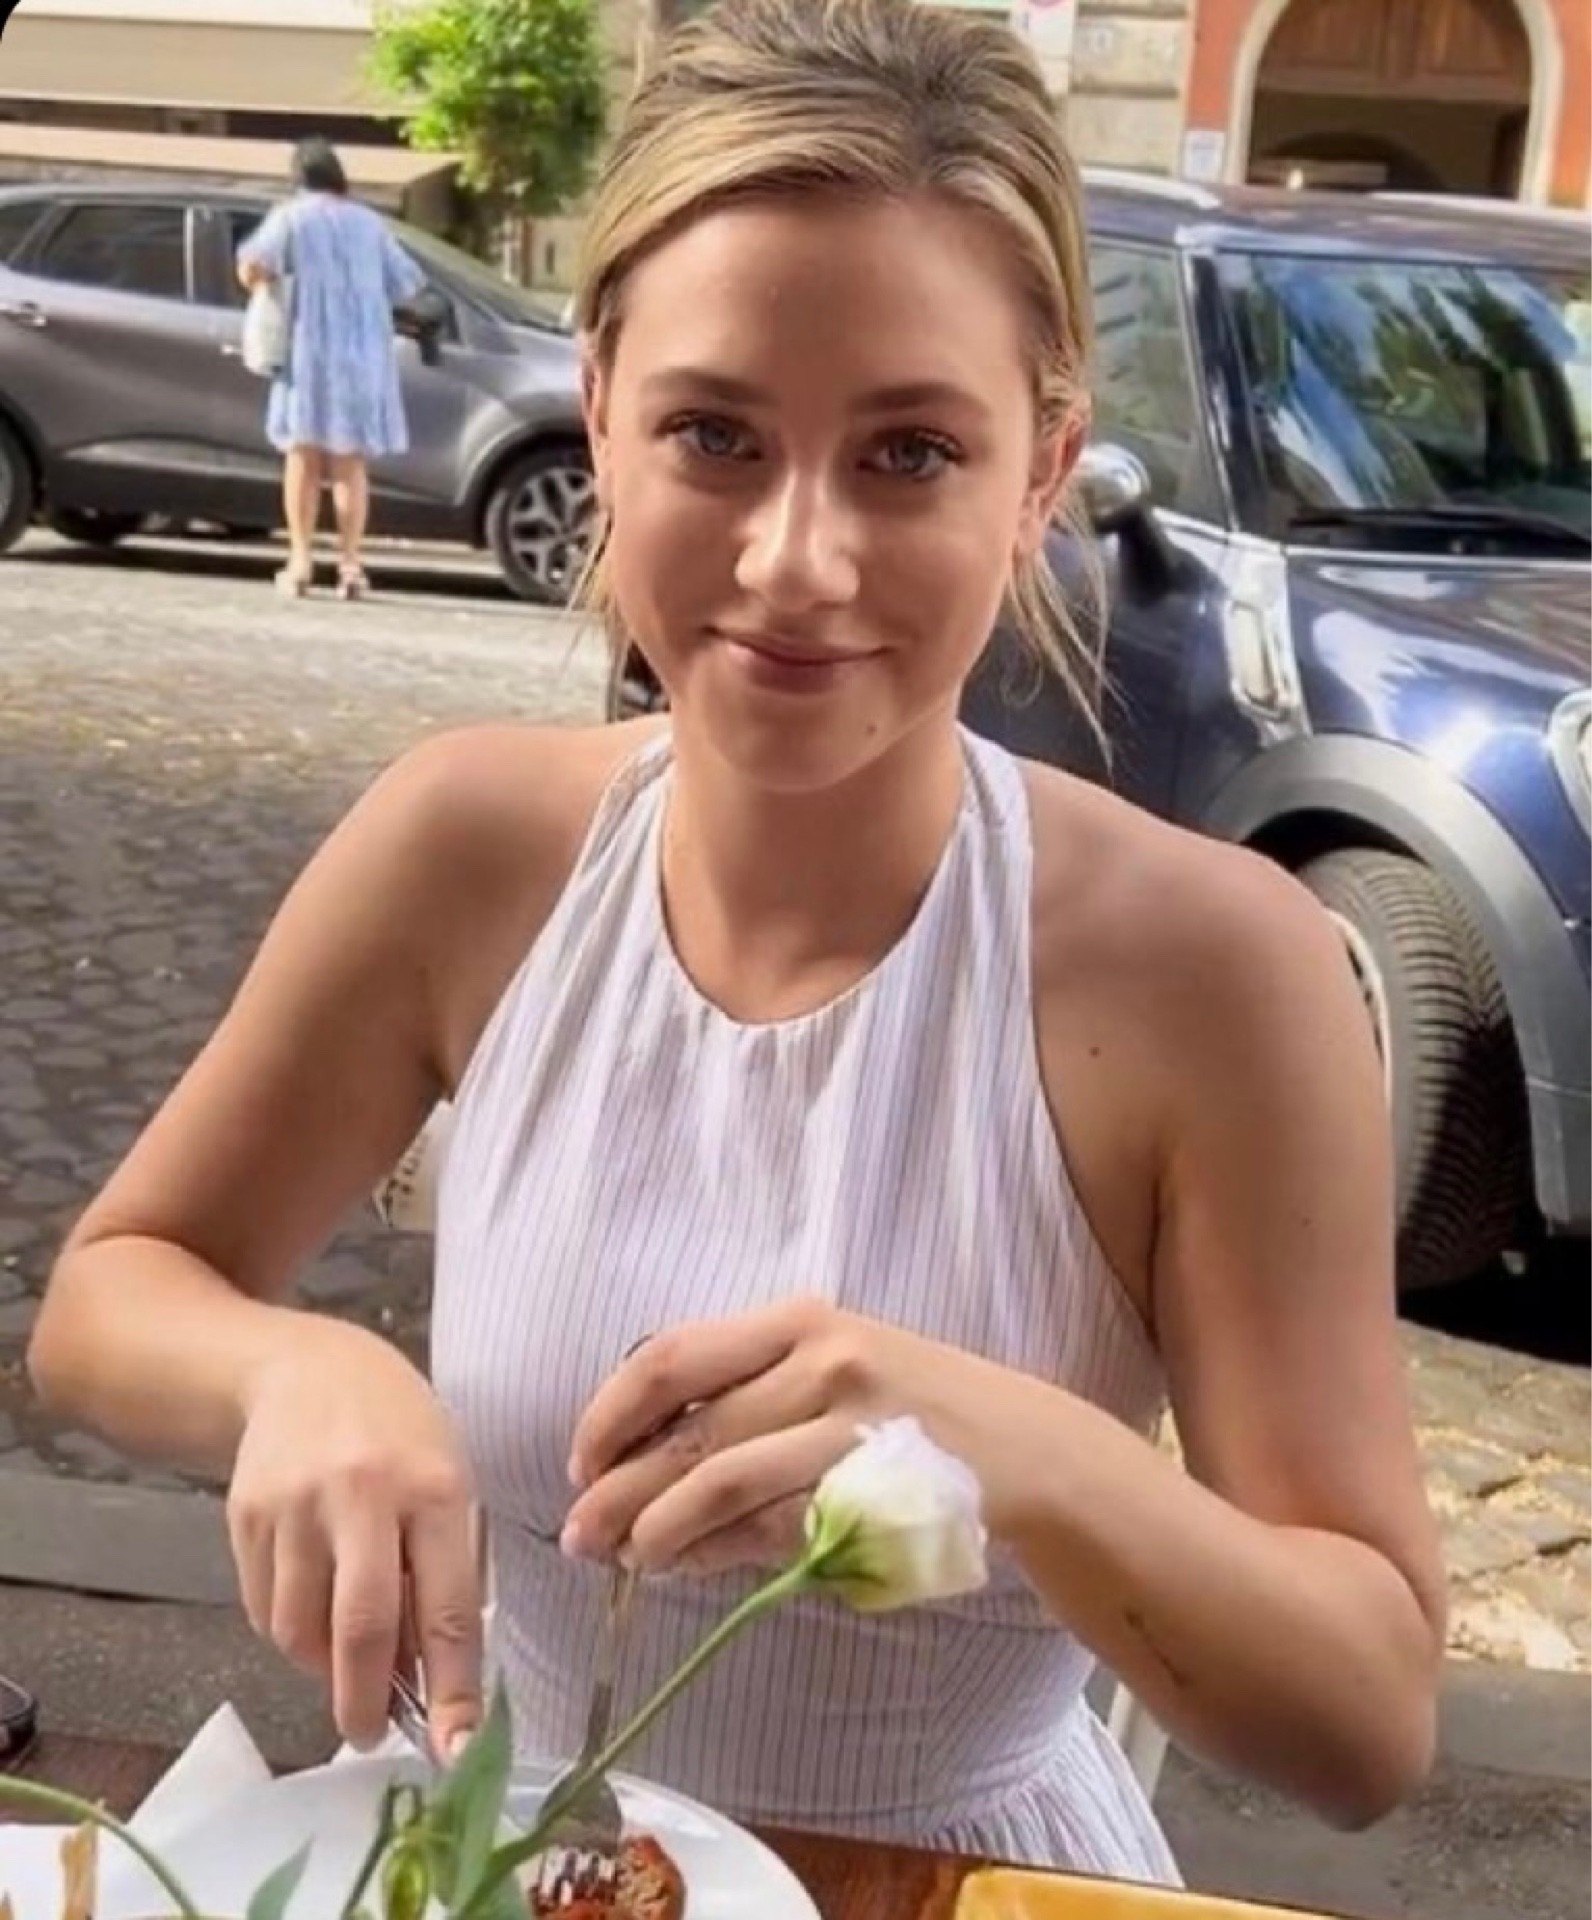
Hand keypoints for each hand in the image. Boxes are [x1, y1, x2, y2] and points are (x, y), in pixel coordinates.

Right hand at [227, 1318, 481, 1755]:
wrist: (305, 1367)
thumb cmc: (399, 1431)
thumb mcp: (446, 1478)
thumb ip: (441, 1569)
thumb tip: (426, 1675)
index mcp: (435, 1487)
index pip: (448, 1606)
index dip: (453, 1687)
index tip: (455, 1748)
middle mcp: (363, 1494)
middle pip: (362, 1627)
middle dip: (368, 1700)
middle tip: (371, 1733)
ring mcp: (296, 1505)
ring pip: (302, 1630)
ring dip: (324, 1666)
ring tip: (344, 1652)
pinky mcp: (245, 1515)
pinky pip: (266, 1609)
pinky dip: (291, 1632)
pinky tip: (312, 1603)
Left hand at [562, 1297, 1014, 1577]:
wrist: (1024, 1446)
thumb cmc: (908, 1402)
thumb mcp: (831, 1361)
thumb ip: (745, 1389)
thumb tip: (634, 1457)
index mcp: (799, 1319)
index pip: (672, 1355)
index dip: (611, 1412)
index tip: (580, 1459)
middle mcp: (822, 1362)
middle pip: (689, 1429)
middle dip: (617, 1487)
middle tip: (577, 1533)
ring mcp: (850, 1429)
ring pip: (722, 1483)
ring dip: (656, 1529)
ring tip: (623, 1557)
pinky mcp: (871, 1495)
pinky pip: (771, 1530)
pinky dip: (715, 1552)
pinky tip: (684, 1566)